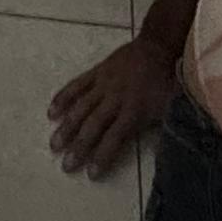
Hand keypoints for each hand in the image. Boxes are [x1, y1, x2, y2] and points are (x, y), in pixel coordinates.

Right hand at [46, 36, 176, 176]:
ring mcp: (103, 84)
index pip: (115, 138)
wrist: (158, 46)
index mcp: (134, 110)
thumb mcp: (170, 107)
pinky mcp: (96, 72)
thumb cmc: (165, 81)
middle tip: (66, 165)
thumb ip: (162, 130)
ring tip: (54, 144)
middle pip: (93, 126)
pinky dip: (63, 98)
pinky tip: (51, 112)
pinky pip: (76, 85)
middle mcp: (115, 99)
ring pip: (81, 107)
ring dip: (67, 127)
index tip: (91, 174)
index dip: (103, 156)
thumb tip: (164, 156)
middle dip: (79, 147)